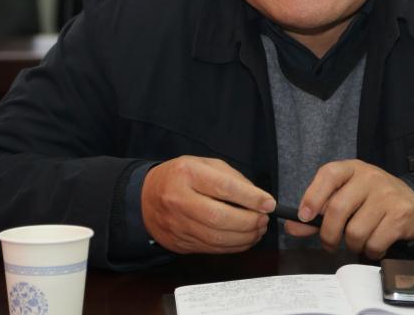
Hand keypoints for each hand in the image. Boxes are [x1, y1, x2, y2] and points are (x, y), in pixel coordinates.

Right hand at [141, 156, 275, 253]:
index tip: (269, 203)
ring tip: (258, 230)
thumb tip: (258, 198)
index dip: (251, 197)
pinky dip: (233, 247)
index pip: (224, 187)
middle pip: (220, 217)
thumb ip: (231, 178)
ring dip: (244, 237)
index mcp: (188, 173)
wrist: (144, 198)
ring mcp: (177, 224)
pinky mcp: (179, 242)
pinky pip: (211, 249)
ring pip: (216, 238)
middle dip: (249, 221)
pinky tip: (244, 239)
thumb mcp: (204, 164)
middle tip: (264, 219)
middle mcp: (179, 199)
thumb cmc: (180, 177)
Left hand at [283, 160, 413, 259]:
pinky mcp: (400, 215)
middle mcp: (370, 177)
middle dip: (328, 234)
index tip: (304, 216)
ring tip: (357, 242)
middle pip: (338, 209)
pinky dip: (370, 252)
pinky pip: (375, 243)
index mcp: (352, 169)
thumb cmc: (372, 200)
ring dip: (352, 246)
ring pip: (355, 231)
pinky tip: (374, 246)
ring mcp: (387, 196)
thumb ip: (318, 212)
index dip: (313, 196)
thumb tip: (292, 226)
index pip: (328, 174)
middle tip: (330, 243)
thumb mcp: (346, 196)